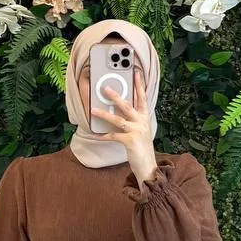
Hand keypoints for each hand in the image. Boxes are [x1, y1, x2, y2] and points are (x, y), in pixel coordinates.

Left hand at [92, 67, 157, 187]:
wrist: (148, 166)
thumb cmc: (142, 149)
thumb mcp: (141, 131)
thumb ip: (133, 120)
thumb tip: (118, 111)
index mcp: (145, 118)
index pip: (142, 98)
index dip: (139, 85)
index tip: (135, 73)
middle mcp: (142, 122)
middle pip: (128, 105)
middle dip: (116, 96)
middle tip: (105, 88)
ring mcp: (137, 131)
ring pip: (118, 119)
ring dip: (104, 115)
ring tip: (93, 110)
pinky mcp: (130, 141)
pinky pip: (113, 136)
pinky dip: (103, 136)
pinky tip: (95, 135)